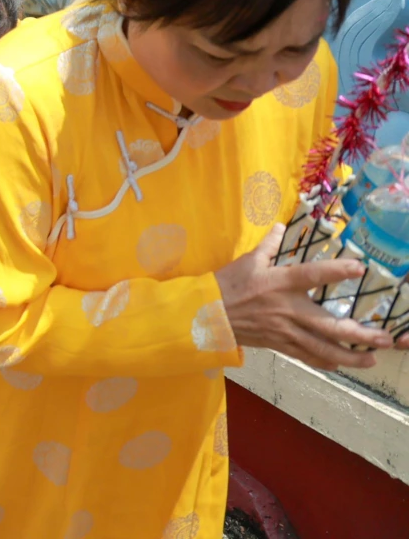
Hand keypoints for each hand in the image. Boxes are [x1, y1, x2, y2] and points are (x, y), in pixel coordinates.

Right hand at [215, 229, 402, 368]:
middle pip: (329, 326)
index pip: (313, 274)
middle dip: (359, 335)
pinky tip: (342, 365)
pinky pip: (307, 357)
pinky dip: (326, 362)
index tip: (360, 268)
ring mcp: (285, 330)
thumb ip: (269, 244)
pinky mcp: (279, 344)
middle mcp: (288, 309)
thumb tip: (280, 226)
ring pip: (323, 348)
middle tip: (384, 338)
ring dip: (350, 356)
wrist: (206, 313)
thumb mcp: (248, 260)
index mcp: (280, 282)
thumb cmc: (228, 284)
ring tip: (372, 359)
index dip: (337, 271)